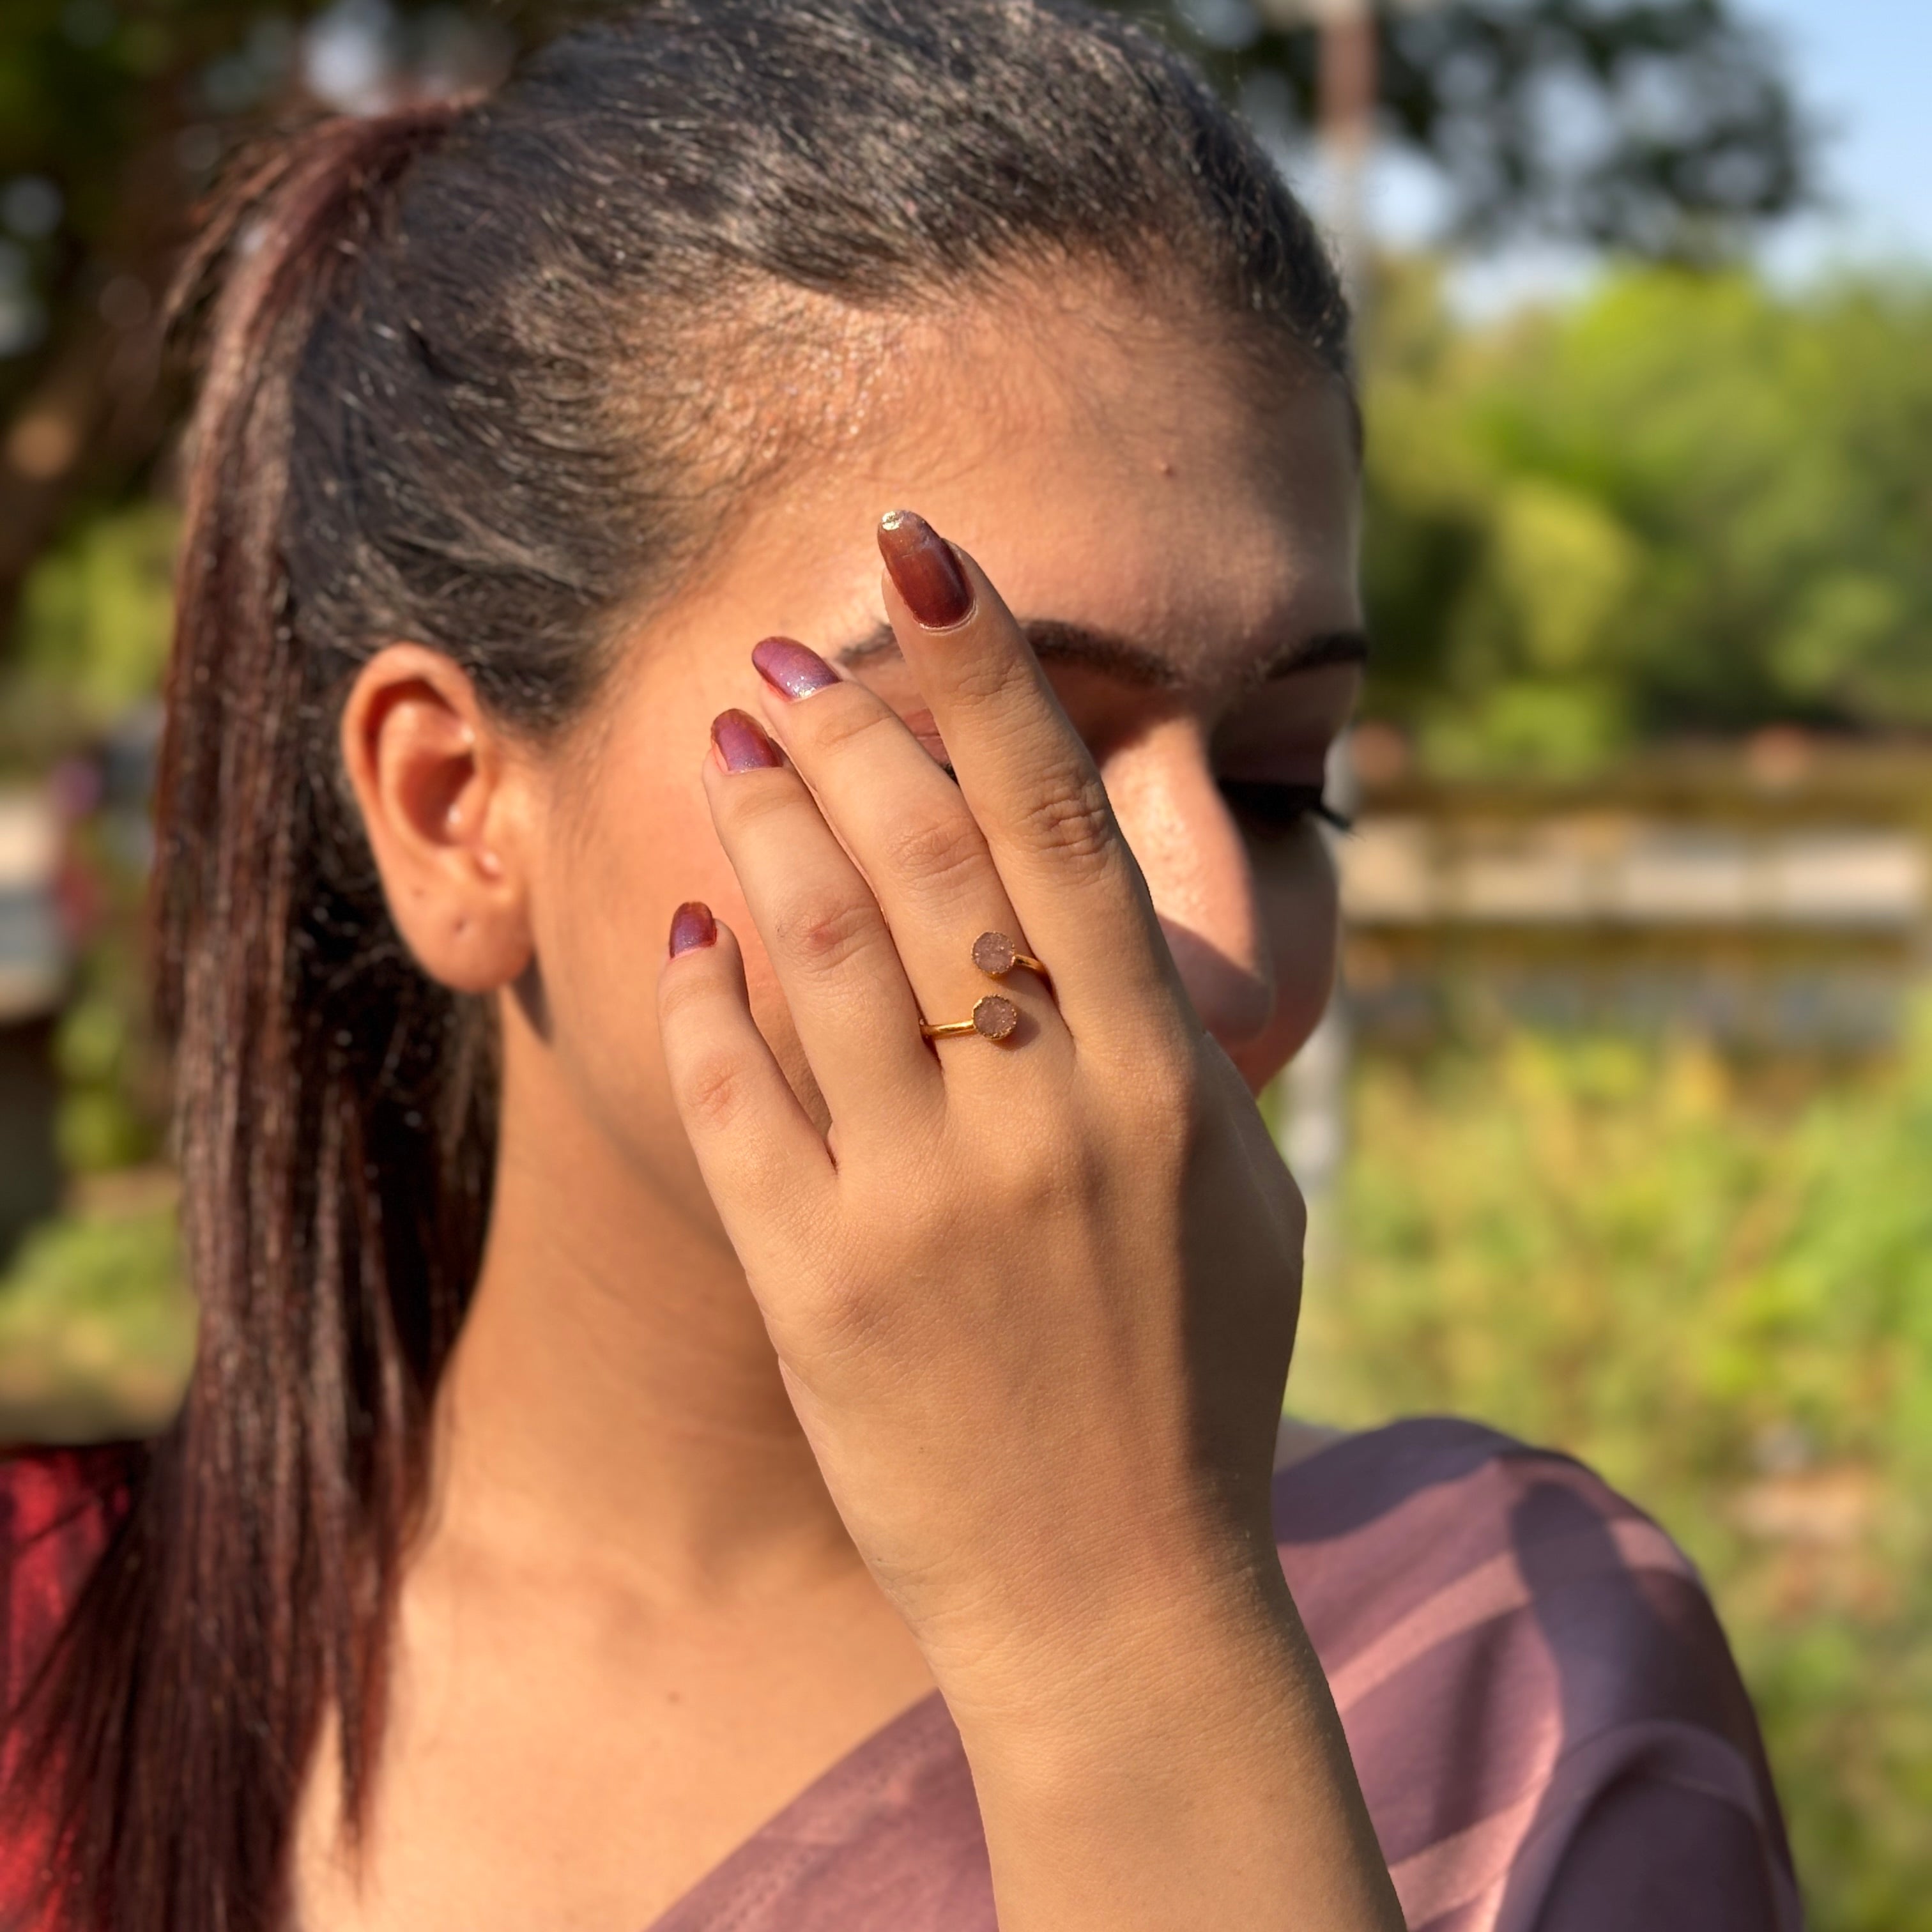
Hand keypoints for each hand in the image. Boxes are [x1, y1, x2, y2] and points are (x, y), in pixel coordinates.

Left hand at [657, 512, 1396, 1930]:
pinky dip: (706, 994)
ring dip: (762, 820)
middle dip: (848, 728)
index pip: (1065, 827)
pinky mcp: (820, 1285)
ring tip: (731, 739)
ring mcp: (921, 1205)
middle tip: (788, 656)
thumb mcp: (1239, 1188)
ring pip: (815, 949)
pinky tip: (693, 924)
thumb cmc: (1195, 1373)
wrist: (1118, 1595)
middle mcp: (1043, 1122)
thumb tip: (1122, 879)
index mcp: (1159, 1084)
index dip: (991, 675)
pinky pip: (735, 1097)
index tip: (927, 556)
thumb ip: (1185, 1034)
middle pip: (923, 861)